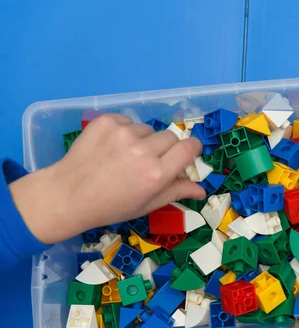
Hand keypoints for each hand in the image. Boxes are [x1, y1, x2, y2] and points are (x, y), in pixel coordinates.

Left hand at [9, 114, 205, 243]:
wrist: (67, 194)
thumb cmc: (111, 206)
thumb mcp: (147, 204)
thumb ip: (176, 192)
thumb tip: (202, 190)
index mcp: (157, 174)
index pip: (189, 148)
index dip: (192, 149)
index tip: (187, 153)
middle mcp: (143, 150)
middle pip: (171, 137)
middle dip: (166, 148)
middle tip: (149, 162)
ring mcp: (124, 133)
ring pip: (149, 129)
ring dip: (144, 140)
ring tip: (126, 156)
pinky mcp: (107, 122)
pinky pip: (128, 121)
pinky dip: (125, 131)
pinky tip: (112, 147)